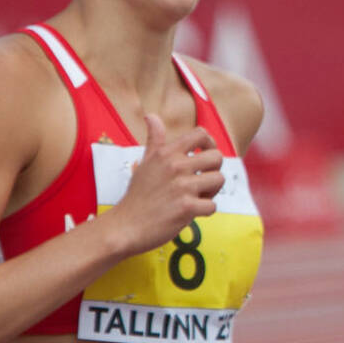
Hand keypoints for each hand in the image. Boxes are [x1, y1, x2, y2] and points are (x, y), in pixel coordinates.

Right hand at [103, 115, 223, 257]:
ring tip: (197, 197)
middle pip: (217, 157)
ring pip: (219, 180)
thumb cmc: (138, 195)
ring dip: (212, 191)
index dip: (209, 144)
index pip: (201, 134)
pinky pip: (213, 205)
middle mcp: (175, 166)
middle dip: (214, 171)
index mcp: (166, 153)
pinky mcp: (187, 207)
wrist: (124, 227)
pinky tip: (191, 212)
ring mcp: (182, 187)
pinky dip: (205, 211)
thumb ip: (154, 140)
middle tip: (201, 182)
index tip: (204, 157)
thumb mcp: (144, 163)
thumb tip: (151, 115)